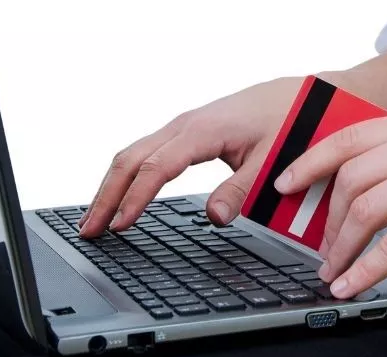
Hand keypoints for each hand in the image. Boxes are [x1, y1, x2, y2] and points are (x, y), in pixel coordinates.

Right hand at [78, 77, 304, 236]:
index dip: (134, 199)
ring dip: (112, 185)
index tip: (118, 226)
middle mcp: (184, 125)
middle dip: (106, 195)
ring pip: (134, 154)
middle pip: (130, 159)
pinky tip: (124, 194)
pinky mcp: (188, 132)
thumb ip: (241, 190)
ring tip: (95, 218)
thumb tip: (214, 218)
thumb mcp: (270, 160)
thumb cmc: (286, 123)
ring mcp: (183, 127)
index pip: (155, 169)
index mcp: (200, 132)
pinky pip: (147, 153)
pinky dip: (128, 175)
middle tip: (88, 230)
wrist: (297, 96)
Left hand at [274, 109, 386, 298]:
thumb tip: (330, 189)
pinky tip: (351, 283)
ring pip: (366, 208)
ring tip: (335, 267)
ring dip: (342, 246)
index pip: (351, 137)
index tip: (286, 184)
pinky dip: (364, 268)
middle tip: (323, 246)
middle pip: (353, 175)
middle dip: (328, 218)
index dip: (311, 162)